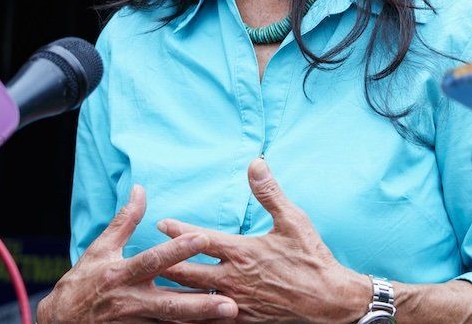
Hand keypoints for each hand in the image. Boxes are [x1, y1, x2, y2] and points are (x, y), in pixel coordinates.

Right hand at [36, 185, 238, 322]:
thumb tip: (140, 189)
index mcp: (121, 275)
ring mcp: (134, 323)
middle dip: (201, 305)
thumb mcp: (100, 249)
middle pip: (170, 303)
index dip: (177, 250)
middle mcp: (129, 301)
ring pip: (172, 323)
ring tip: (229, 317)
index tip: (204, 239)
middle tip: (232, 304)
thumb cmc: (83, 282)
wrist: (59, 323)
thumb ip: (125, 221)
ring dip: (200, 322)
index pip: (153, 260)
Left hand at [159, 158, 366, 322]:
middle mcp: (232, 279)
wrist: (328, 301)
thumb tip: (255, 162)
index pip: (199, 240)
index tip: (160, 224)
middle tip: (142, 258)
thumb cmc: (311, 258)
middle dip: (161, 264)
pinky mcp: (240, 321)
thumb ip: (269, 192)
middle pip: (184, 272)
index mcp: (242, 252)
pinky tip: (177, 315)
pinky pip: (206, 320)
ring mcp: (234, 304)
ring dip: (169, 292)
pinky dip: (188, 316)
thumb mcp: (293, 220)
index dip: (177, 231)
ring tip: (150, 288)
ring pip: (190, 300)